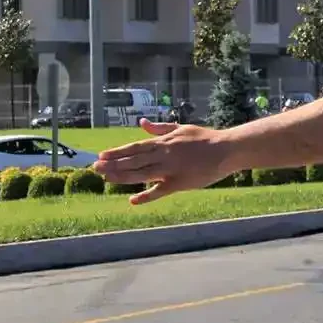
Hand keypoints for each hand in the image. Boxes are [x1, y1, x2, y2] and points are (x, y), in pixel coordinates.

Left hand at [94, 118, 232, 204]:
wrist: (226, 149)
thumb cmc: (205, 138)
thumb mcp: (181, 128)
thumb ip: (160, 128)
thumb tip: (141, 123)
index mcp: (164, 142)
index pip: (135, 147)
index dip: (117, 152)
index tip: (101, 155)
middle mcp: (164, 154)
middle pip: (134, 160)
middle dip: (113, 164)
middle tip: (95, 167)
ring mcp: (171, 169)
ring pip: (141, 174)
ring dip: (122, 177)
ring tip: (106, 178)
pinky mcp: (179, 183)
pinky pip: (159, 191)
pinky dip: (146, 196)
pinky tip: (133, 200)